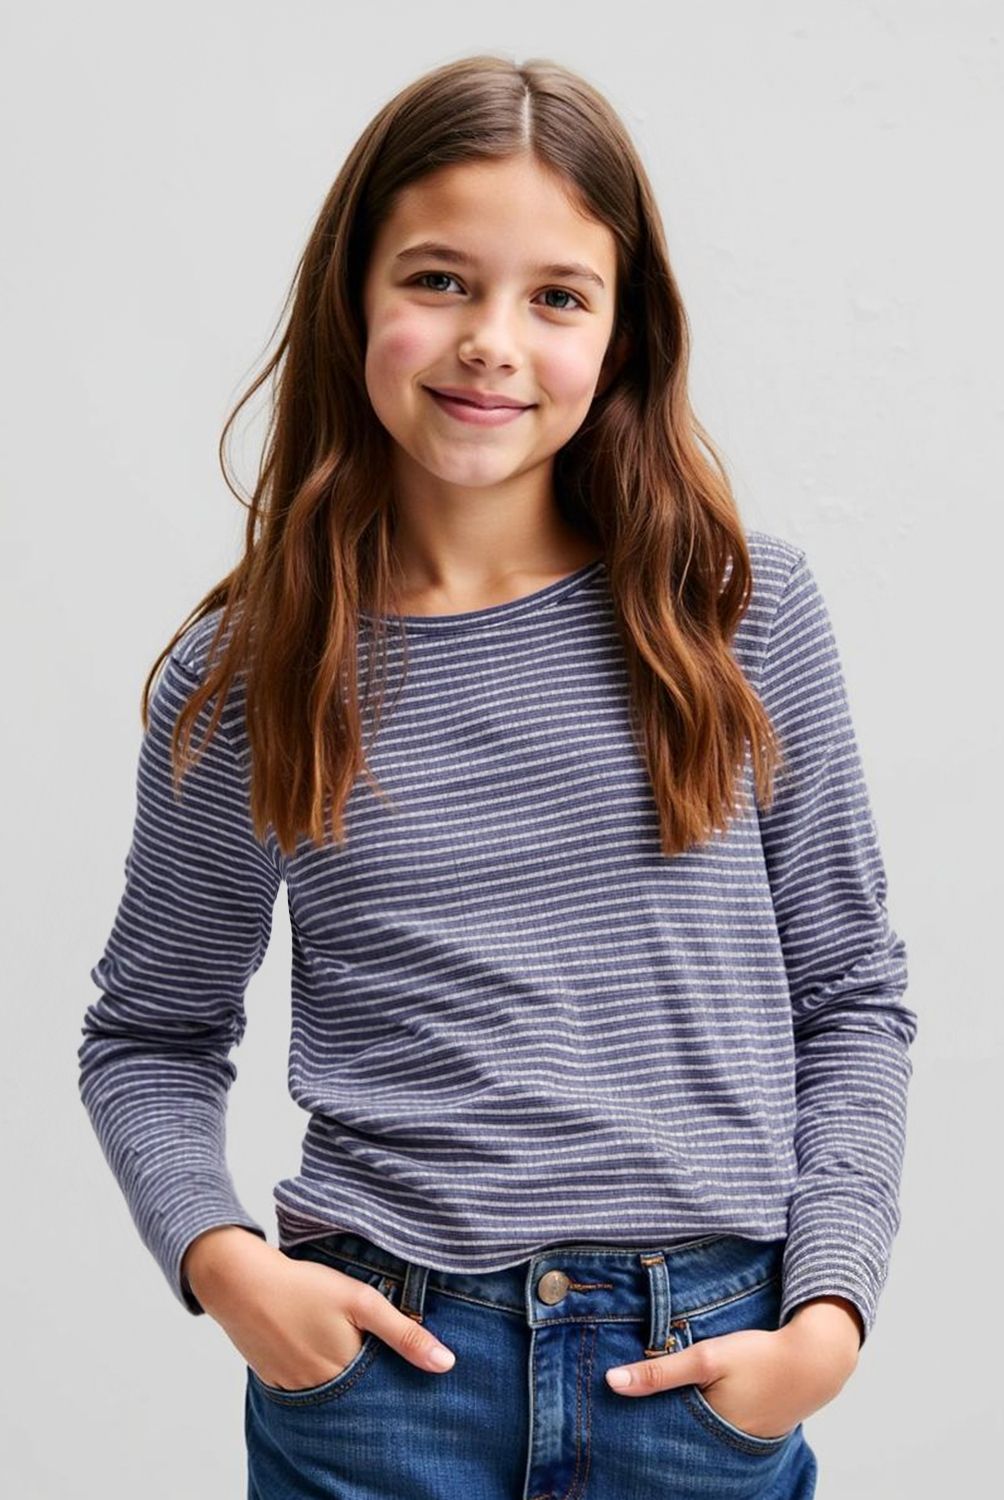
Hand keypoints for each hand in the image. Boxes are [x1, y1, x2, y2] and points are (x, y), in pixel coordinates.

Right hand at [182, 1227, 455, 1389]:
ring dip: (342, 1373)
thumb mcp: (362, 1301)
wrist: (240, 1282)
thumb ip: (404, 1334)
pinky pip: (304, 1384)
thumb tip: (446, 1364)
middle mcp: (319, 1390)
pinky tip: (315, 1342)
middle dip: (370, 1375)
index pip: (383, 1388)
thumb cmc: (304, 1286)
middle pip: (357, 1392)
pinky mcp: (274, 1379)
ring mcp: (293, 1388)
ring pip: (331, 1388)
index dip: (396, 1374)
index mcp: (345, 1374)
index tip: (403, 1358)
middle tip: (369, 1342)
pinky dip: (315, 1369)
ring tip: (343, 1339)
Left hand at [604, 1307, 859, 1440]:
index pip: (656, 1440)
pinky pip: (708, 1432)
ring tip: (642, 1413)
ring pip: (689, 1437)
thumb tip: (611, 1382)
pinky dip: (692, 1421)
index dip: (631, 1429)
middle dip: (647, 1431)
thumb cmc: (761, 1356)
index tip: (604, 1420)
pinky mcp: (743, 1432)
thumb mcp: (706, 1358)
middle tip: (617, 1419)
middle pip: (671, 1443)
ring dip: (670, 1424)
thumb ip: (660, 1372)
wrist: (815, 1361)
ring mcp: (733, 1443)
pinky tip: (680, 1408)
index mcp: (706, 1434)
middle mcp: (719, 1447)